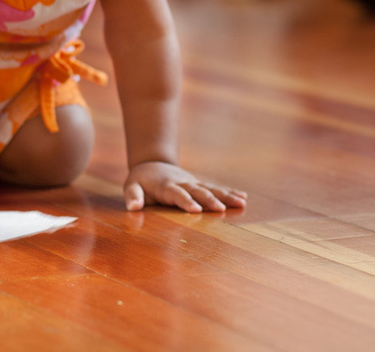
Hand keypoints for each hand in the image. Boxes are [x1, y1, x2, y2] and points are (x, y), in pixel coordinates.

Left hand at [123, 161, 247, 212]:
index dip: (186, 201)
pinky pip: (215, 189)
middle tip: (221, 209)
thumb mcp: (131, 186)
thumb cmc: (141, 181)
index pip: (177, 194)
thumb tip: (133, 207)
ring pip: (211, 189)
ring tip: (241, 202)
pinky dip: (228, 192)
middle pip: (198, 191)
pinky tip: (243, 198)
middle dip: (210, 200)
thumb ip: (132, 196)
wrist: (153, 165)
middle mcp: (183, 184)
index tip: (196, 209)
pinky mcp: (199, 185)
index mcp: (166, 187)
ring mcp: (193, 184)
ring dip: (225, 196)